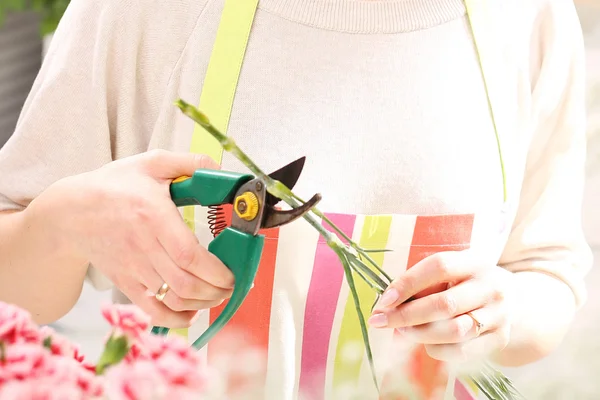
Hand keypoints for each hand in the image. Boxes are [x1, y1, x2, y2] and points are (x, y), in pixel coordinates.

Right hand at [37, 150, 234, 327]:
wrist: (70, 211)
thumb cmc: (113, 186)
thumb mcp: (151, 163)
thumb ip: (189, 163)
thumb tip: (220, 169)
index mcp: (153, 217)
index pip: (188, 255)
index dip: (215, 272)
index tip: (233, 273)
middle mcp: (144, 247)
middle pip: (186, 284)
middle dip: (217, 291)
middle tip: (234, 285)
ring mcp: (134, 269)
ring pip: (174, 300)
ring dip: (203, 303)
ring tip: (219, 295)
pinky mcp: (125, 282)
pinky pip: (152, 310)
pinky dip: (176, 318)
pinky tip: (192, 312)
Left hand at [368, 250, 515, 362]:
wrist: (510, 301)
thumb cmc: (464, 283)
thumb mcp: (449, 273)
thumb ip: (422, 283)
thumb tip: (387, 304)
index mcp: (474, 262)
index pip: (439, 267)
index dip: (408, 283)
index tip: (384, 300)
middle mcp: (491, 287)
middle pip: (444, 304)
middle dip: (406, 315)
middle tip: (381, 321)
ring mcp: (498, 315)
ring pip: (453, 331)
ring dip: (419, 334)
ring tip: (402, 331)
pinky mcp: (499, 339)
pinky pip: (462, 351)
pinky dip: (436, 349)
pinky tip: (424, 343)